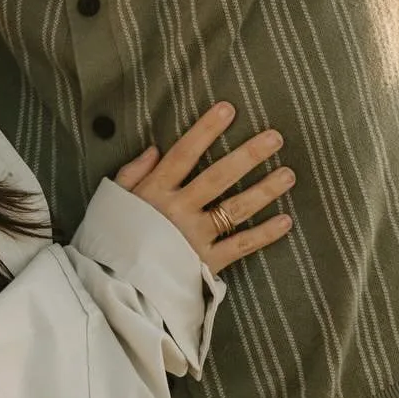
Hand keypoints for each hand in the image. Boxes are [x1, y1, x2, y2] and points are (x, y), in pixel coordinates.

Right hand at [114, 102, 293, 274]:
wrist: (114, 288)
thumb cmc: (110, 240)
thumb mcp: (113, 200)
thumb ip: (132, 172)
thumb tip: (155, 148)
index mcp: (155, 191)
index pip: (184, 153)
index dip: (206, 130)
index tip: (228, 109)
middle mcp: (179, 210)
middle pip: (218, 177)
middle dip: (248, 155)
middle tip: (275, 138)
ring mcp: (195, 237)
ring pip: (236, 209)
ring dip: (264, 190)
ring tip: (288, 174)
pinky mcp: (206, 264)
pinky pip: (240, 247)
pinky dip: (264, 235)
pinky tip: (285, 221)